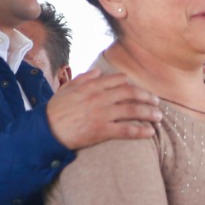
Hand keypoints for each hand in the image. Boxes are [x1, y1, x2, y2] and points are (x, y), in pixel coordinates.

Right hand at [45, 69, 163, 150]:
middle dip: (147, 97)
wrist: (46, 131)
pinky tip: (150, 132)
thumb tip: (98, 72)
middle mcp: (100, 98)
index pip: (120, 81)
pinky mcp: (101, 130)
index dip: (133, 85)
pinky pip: (126, 129)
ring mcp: (102, 114)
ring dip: (149, 113)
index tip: (141, 90)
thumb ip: (84, 78)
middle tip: (156, 102)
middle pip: (131, 94)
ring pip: (133, 110)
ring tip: (158, 117)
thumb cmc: (55, 110)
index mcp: (92, 86)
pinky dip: (141, 130)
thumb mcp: (67, 88)